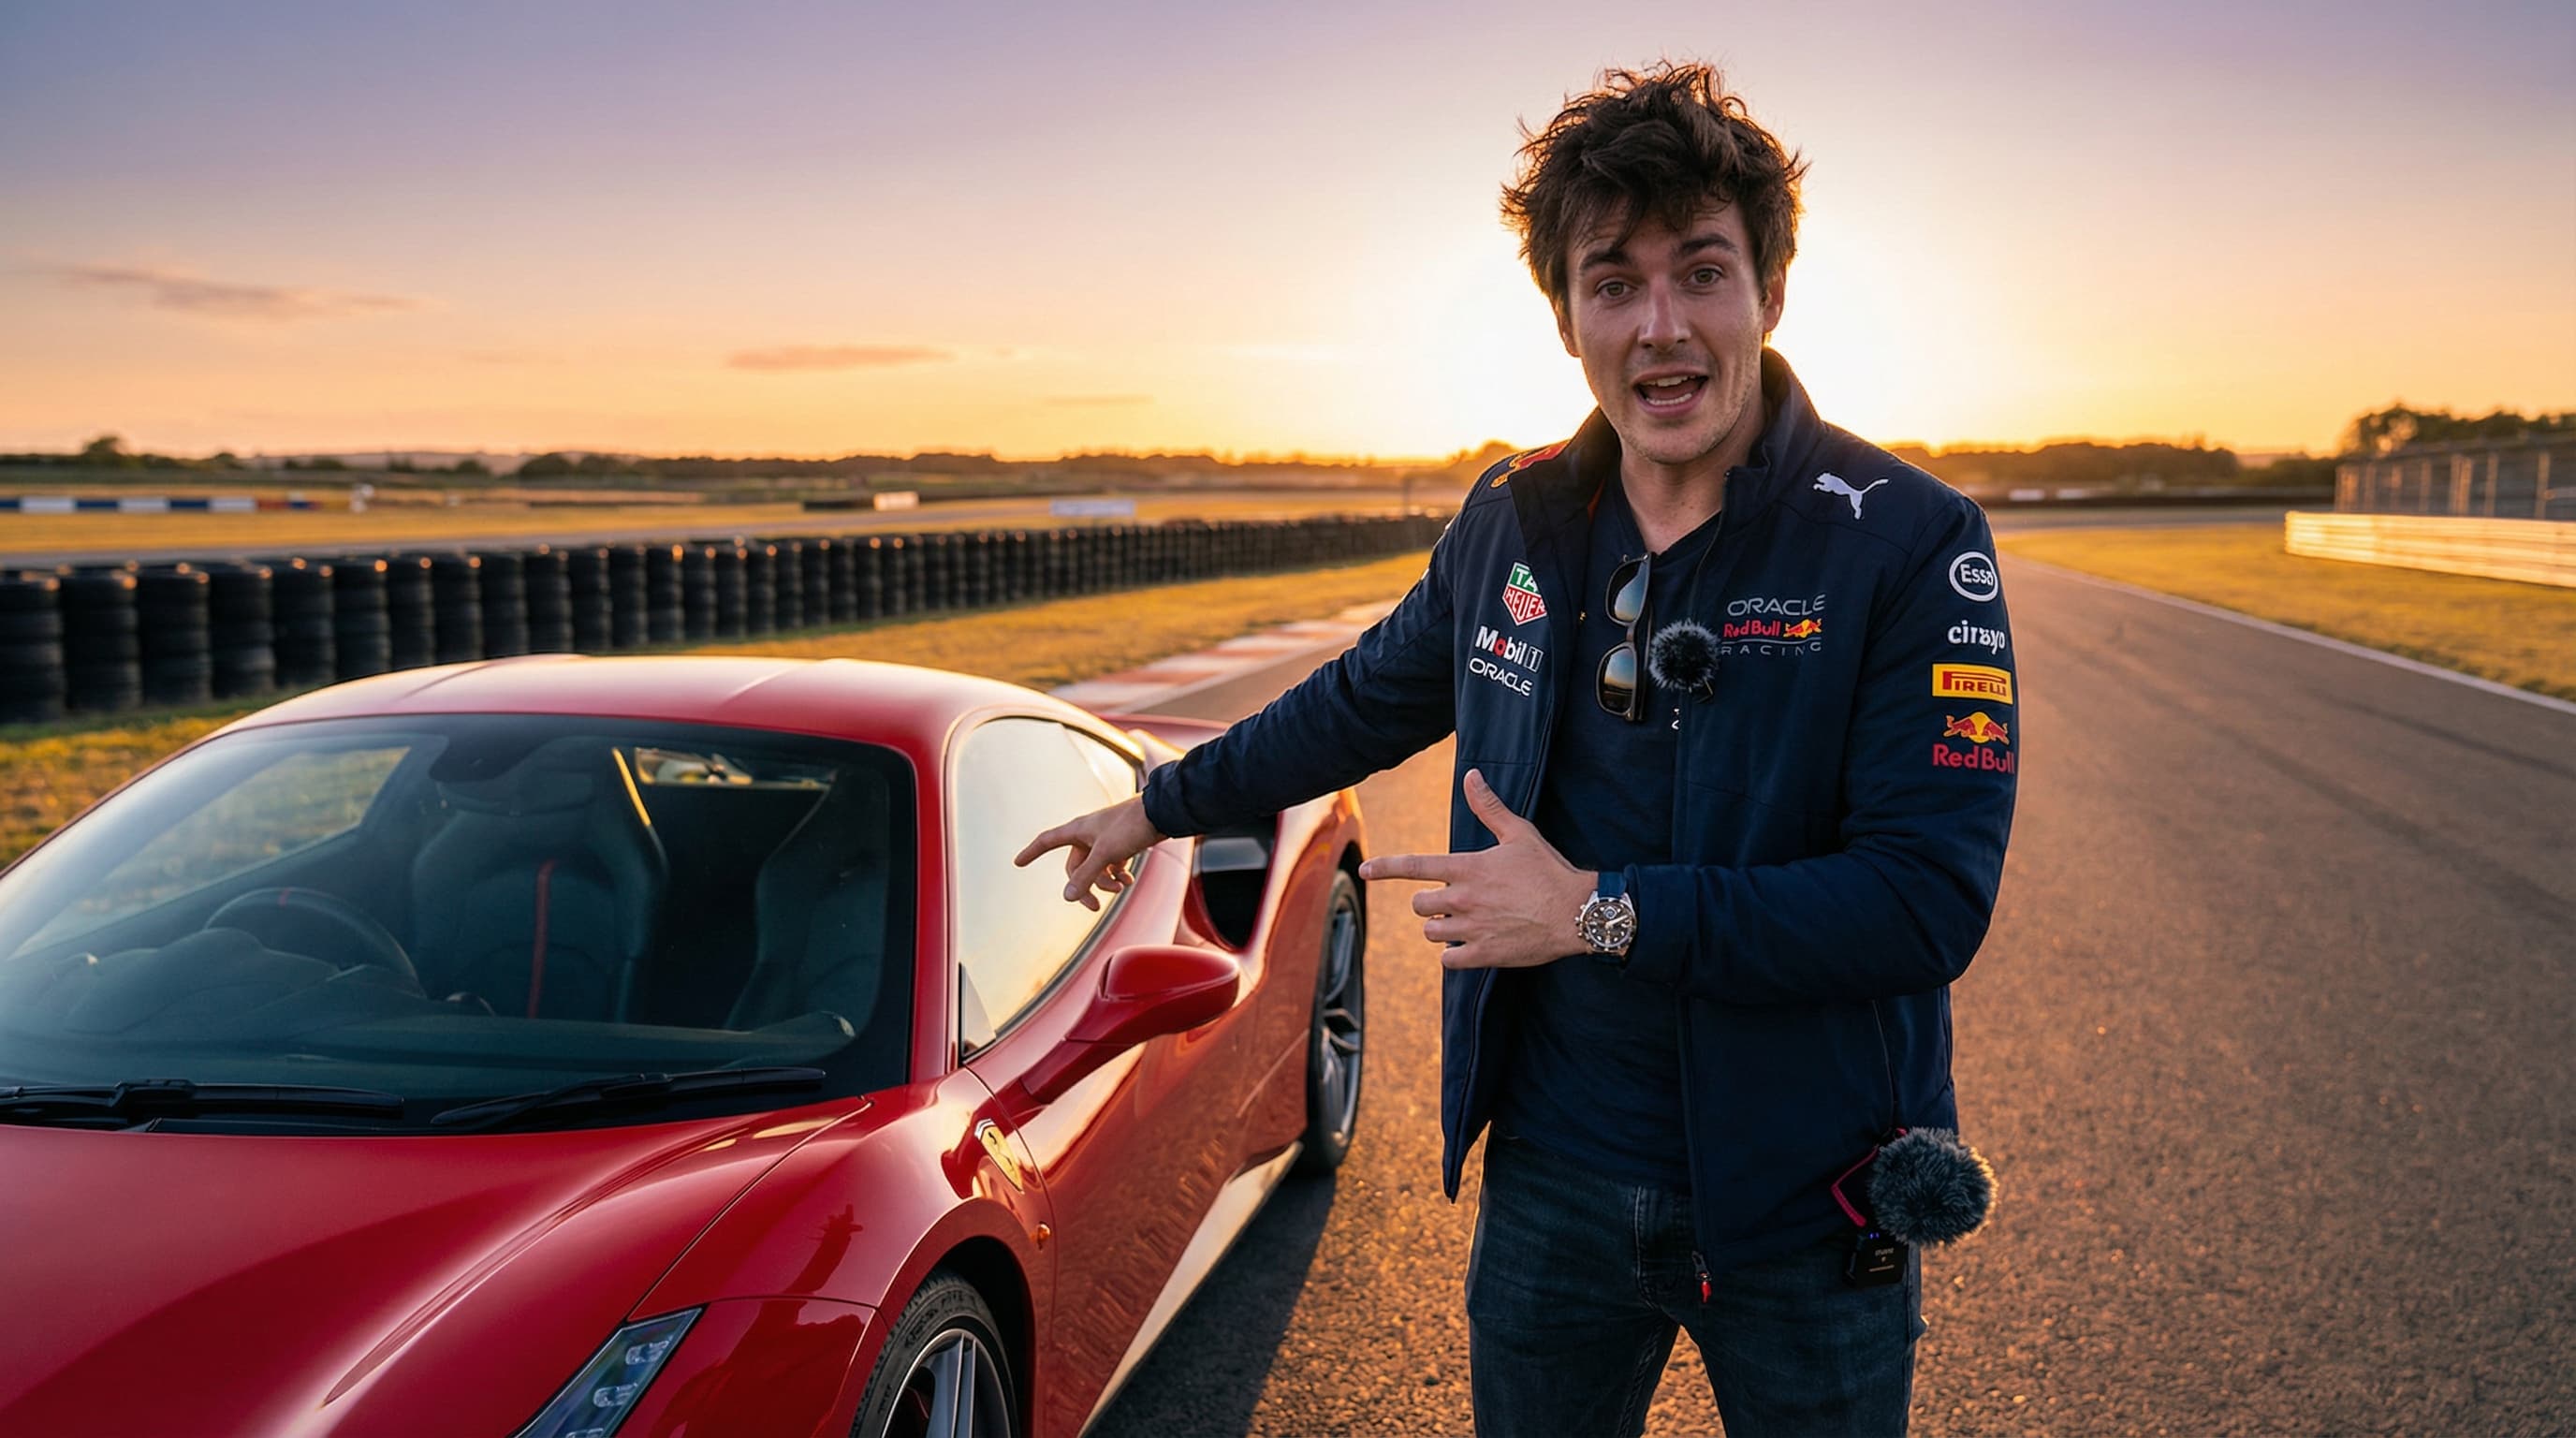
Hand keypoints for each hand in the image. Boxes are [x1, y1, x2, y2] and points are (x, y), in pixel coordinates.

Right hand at [1014, 795, 1165, 911]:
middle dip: (1086, 886)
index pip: (1047, 841)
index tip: (1017, 862)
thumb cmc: (1132, 826)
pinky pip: (1111, 865)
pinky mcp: (1122, 844)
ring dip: (1106, 882)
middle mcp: (1088, 834)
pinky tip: (1128, 881)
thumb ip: (1087, 876)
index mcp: (1078, 830)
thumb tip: (1068, 897)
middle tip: (1096, 907)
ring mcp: (1105, 839)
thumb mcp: (1107, 853)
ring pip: (1096, 868)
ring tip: (1122, 886)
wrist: (1163, 813)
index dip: (1032, 852)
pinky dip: (1118, 875)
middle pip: (1076, 867)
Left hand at [1357, 768, 1595, 969]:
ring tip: (1462, 923)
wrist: (1577, 911)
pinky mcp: (1484, 954)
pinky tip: (1468, 947)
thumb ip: (1489, 807)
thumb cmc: (1549, 870)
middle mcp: (1463, 898)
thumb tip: (1471, 775)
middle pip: (1419, 905)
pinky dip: (1453, 955)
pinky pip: (1448, 960)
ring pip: (1431, 932)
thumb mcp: (1519, 833)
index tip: (1364, 870)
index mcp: (1468, 868)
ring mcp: (1472, 928)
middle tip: (1450, 901)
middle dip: (1428, 903)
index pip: (1414, 866)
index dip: (1384, 867)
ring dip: (1440, 929)